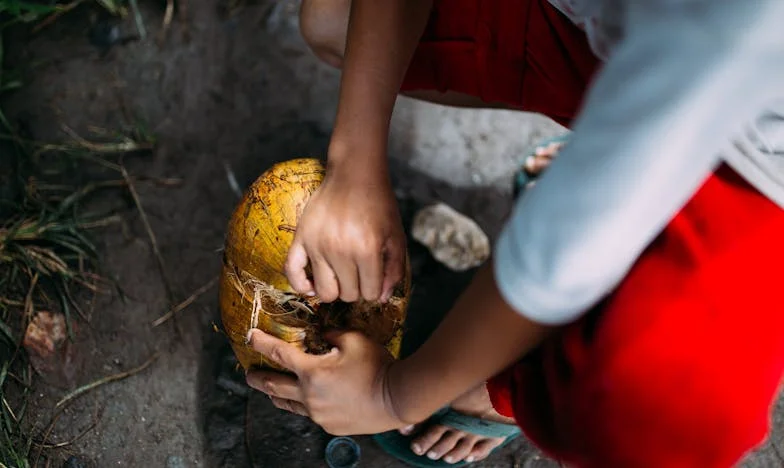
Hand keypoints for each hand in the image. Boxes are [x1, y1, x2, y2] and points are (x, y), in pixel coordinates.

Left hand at [245, 328, 404, 434]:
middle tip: (248, 373)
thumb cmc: (377, 366)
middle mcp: (309, 396)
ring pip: (288, 404)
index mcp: (311, 372)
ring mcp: (318, 414)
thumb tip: (322, 336)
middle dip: (257, 378)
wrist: (397, 398)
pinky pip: (308, 413)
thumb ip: (332, 335)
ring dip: (276, 394)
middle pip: (273, 386)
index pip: (279, 354)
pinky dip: (302, 403)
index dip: (261, 343)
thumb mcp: (354, 339)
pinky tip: (304, 400)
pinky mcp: (329, 426)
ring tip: (270, 389)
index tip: (249, 336)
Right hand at [284, 154, 405, 302]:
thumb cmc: (378, 204)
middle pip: (347, 295)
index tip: (375, 277)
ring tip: (341, 276)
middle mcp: (340, 250)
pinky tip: (311, 286)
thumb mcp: (396, 236)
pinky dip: (300, 285)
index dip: (376, 290)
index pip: (370, 294)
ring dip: (335, 290)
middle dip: (357, 289)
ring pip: (324, 291)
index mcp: (367, 250)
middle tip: (360, 272)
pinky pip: (292, 272)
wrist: (354, 173)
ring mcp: (317, 245)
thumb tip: (382, 299)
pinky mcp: (301, 238)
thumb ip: (394, 270)